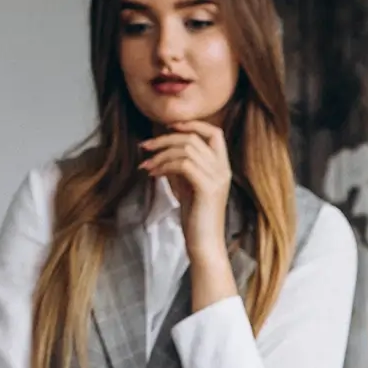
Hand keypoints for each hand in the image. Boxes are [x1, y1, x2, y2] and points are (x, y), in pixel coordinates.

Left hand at [139, 120, 230, 253]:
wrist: (205, 244)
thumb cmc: (196, 218)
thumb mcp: (188, 186)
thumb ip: (182, 167)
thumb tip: (163, 152)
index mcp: (222, 167)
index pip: (214, 133)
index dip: (192, 124)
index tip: (169, 126)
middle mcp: (223, 169)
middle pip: (193, 138)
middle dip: (165, 139)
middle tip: (145, 146)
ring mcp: (217, 178)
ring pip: (187, 150)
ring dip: (161, 154)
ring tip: (146, 165)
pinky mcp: (207, 188)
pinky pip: (183, 165)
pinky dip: (165, 166)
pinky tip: (154, 174)